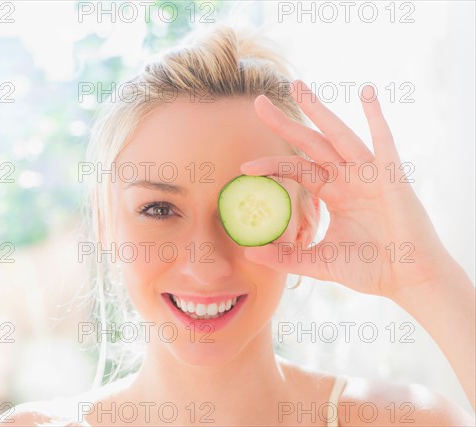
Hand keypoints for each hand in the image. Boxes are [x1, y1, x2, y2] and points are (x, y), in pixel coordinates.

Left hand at [241, 80, 452, 299]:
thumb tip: (249, 253)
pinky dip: (376, 117)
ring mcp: (369, 174)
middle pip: (310, 143)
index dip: (271, 165)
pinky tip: (367, 93)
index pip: (297, 169)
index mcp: (334, 193)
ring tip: (297, 86)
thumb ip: (285, 257)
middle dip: (285, 124)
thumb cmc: (369, 269)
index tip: (245, 168)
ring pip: (338, 135)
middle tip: (258, 103)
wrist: (407, 280)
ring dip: (318, 111)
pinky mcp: (390, 176)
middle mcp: (348, 178)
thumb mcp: (318, 262)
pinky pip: (383, 141)